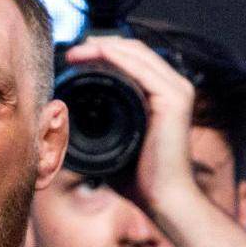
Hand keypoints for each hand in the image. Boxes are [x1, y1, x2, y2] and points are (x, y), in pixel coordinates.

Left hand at [62, 36, 197, 212]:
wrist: (164, 200)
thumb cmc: (140, 180)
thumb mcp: (114, 145)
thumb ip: (99, 129)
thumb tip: (68, 122)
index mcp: (163, 95)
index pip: (134, 60)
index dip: (104, 52)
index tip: (75, 58)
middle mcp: (174, 88)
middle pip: (135, 50)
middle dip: (101, 46)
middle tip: (71, 53)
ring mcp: (177, 91)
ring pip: (138, 53)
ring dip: (105, 48)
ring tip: (77, 53)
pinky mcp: (174, 100)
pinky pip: (142, 68)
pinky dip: (118, 57)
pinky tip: (97, 55)